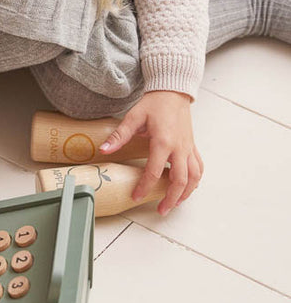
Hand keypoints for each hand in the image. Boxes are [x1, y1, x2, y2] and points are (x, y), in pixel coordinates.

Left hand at [99, 90, 203, 214]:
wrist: (173, 92)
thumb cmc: (154, 104)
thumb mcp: (133, 117)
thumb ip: (119, 135)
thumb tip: (104, 149)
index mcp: (163, 141)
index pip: (154, 171)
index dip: (144, 186)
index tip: (136, 196)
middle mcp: (179, 147)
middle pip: (179, 180)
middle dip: (170, 198)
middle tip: (160, 210)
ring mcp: (188, 147)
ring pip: (193, 177)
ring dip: (186, 193)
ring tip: (175, 204)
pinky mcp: (192, 146)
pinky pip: (198, 167)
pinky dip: (195, 180)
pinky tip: (187, 187)